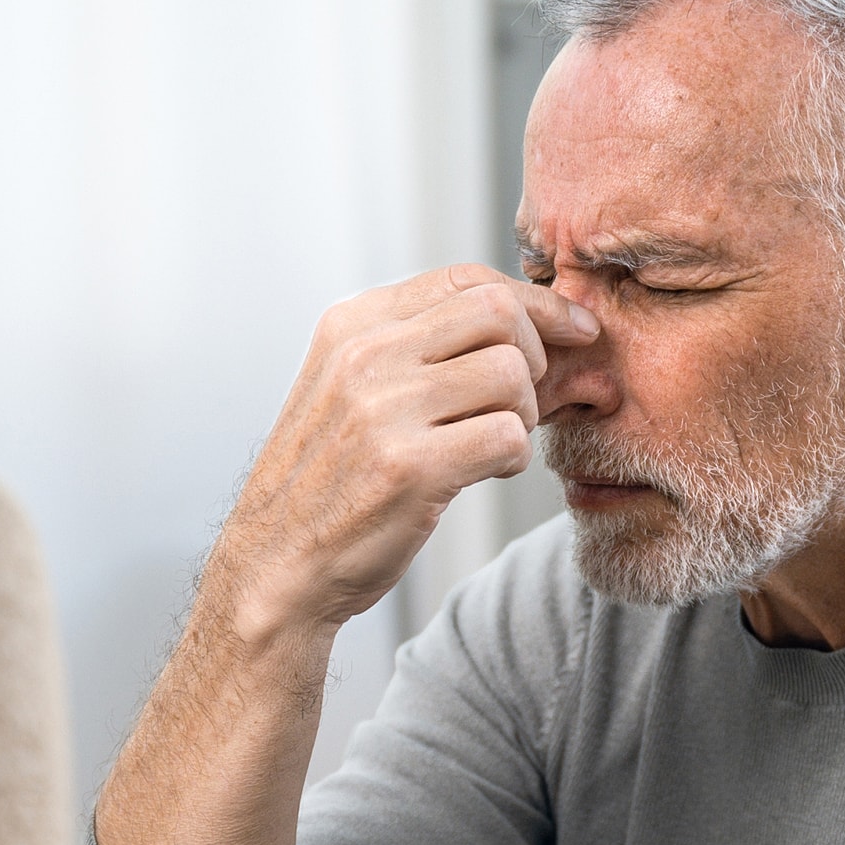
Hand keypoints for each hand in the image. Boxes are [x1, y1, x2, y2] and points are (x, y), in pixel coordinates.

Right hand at [208, 263, 599, 645]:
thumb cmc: (330, 481)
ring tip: (493, 442)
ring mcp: (384, 410)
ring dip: (523, 413)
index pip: (465, 279)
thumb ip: (426, 350)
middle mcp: (364, 356)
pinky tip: (486, 471)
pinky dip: (514, 457)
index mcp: (352, 326)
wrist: (275, 566)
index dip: (534, 301)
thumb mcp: (354, 390)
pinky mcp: (410, 468)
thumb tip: (540, 324)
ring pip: (511, 374)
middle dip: (536, 353)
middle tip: (525, 399)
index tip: (569, 329)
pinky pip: (508, 437)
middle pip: (498, 313)